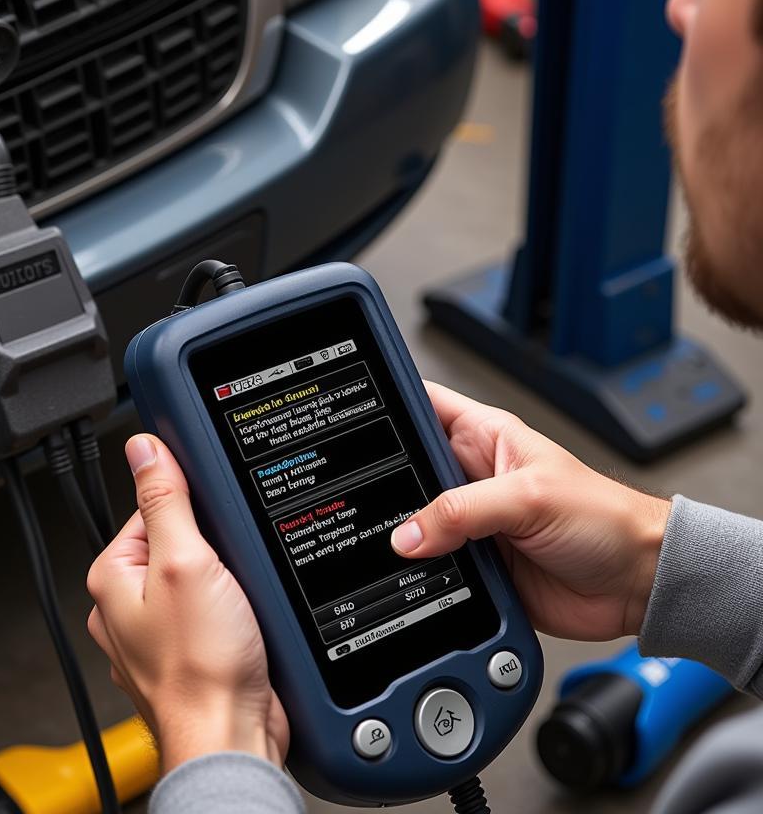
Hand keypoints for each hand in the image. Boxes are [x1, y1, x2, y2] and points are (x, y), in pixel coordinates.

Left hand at [86, 434, 288, 772]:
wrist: (231, 737)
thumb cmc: (200, 668)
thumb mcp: (185, 562)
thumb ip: (164, 501)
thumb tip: (144, 449)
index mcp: (112, 576)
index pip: (148, 508)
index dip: (188, 508)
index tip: (211, 522)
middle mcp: (125, 604)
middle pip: (177, 540)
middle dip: (211, 546)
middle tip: (228, 568)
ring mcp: (156, 630)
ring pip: (198, 575)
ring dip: (225, 578)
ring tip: (238, 599)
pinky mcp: (188, 649)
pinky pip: (212, 608)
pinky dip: (231, 607)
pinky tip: (245, 618)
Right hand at [390, 383, 670, 639]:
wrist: (637, 585)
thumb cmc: (606, 519)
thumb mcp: (530, 498)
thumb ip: (463, 511)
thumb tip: (409, 533)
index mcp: (484, 437)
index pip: (422, 405)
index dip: (388, 405)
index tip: (352, 416)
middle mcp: (470, 477)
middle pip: (406, 470)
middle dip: (384, 483)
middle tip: (364, 498)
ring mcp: (469, 523)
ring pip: (412, 523)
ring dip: (403, 536)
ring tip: (388, 542)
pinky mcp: (473, 566)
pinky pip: (430, 568)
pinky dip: (418, 575)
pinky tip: (409, 576)